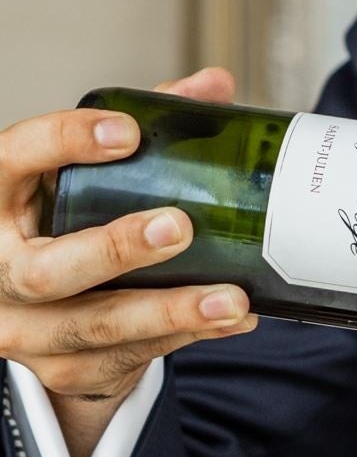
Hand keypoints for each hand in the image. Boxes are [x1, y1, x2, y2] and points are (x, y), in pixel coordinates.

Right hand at [0, 67, 255, 456]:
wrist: (35, 316)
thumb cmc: (63, 224)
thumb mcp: (79, 178)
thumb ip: (140, 132)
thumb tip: (214, 87)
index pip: (12, 161)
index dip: (64, 142)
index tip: (128, 132)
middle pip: (49, 268)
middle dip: (116, 248)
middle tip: (180, 226)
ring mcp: (29, 328)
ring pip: (100, 325)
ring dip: (172, 310)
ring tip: (233, 297)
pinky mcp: (69, 369)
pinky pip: (135, 356)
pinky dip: (190, 336)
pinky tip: (235, 319)